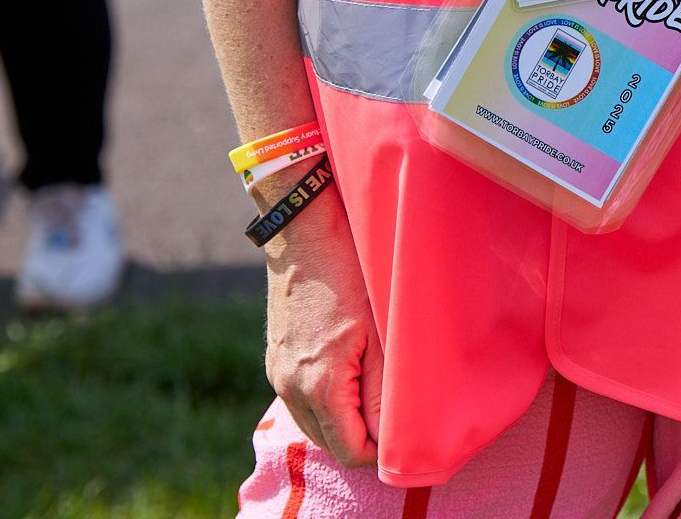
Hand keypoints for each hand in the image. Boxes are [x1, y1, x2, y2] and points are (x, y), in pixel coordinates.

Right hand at [259, 180, 384, 466]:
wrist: (303, 228)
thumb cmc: (348, 270)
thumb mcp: (379, 331)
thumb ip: (385, 391)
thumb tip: (392, 440)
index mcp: (319, 385)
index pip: (352, 452)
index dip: (382, 448)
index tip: (405, 425)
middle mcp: (291, 388)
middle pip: (331, 445)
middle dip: (363, 437)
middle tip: (393, 406)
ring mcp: (279, 374)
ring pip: (315, 426)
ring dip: (343, 421)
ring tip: (373, 385)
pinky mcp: (275, 360)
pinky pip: (301, 402)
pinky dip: (325, 402)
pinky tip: (349, 372)